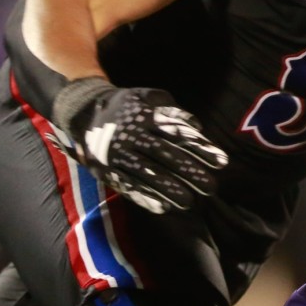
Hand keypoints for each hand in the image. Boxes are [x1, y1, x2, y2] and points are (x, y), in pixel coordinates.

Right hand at [51, 77, 228, 213]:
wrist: (83, 111)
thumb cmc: (127, 106)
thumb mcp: (147, 97)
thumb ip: (172, 111)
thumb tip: (196, 127)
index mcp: (144, 117)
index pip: (178, 134)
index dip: (201, 148)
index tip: (222, 162)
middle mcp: (131, 137)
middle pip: (165, 156)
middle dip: (190, 173)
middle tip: (211, 187)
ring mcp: (118, 155)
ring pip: (147, 174)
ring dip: (169, 190)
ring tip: (190, 202)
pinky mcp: (107, 170)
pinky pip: (127, 186)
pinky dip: (145, 197)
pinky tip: (163, 208)